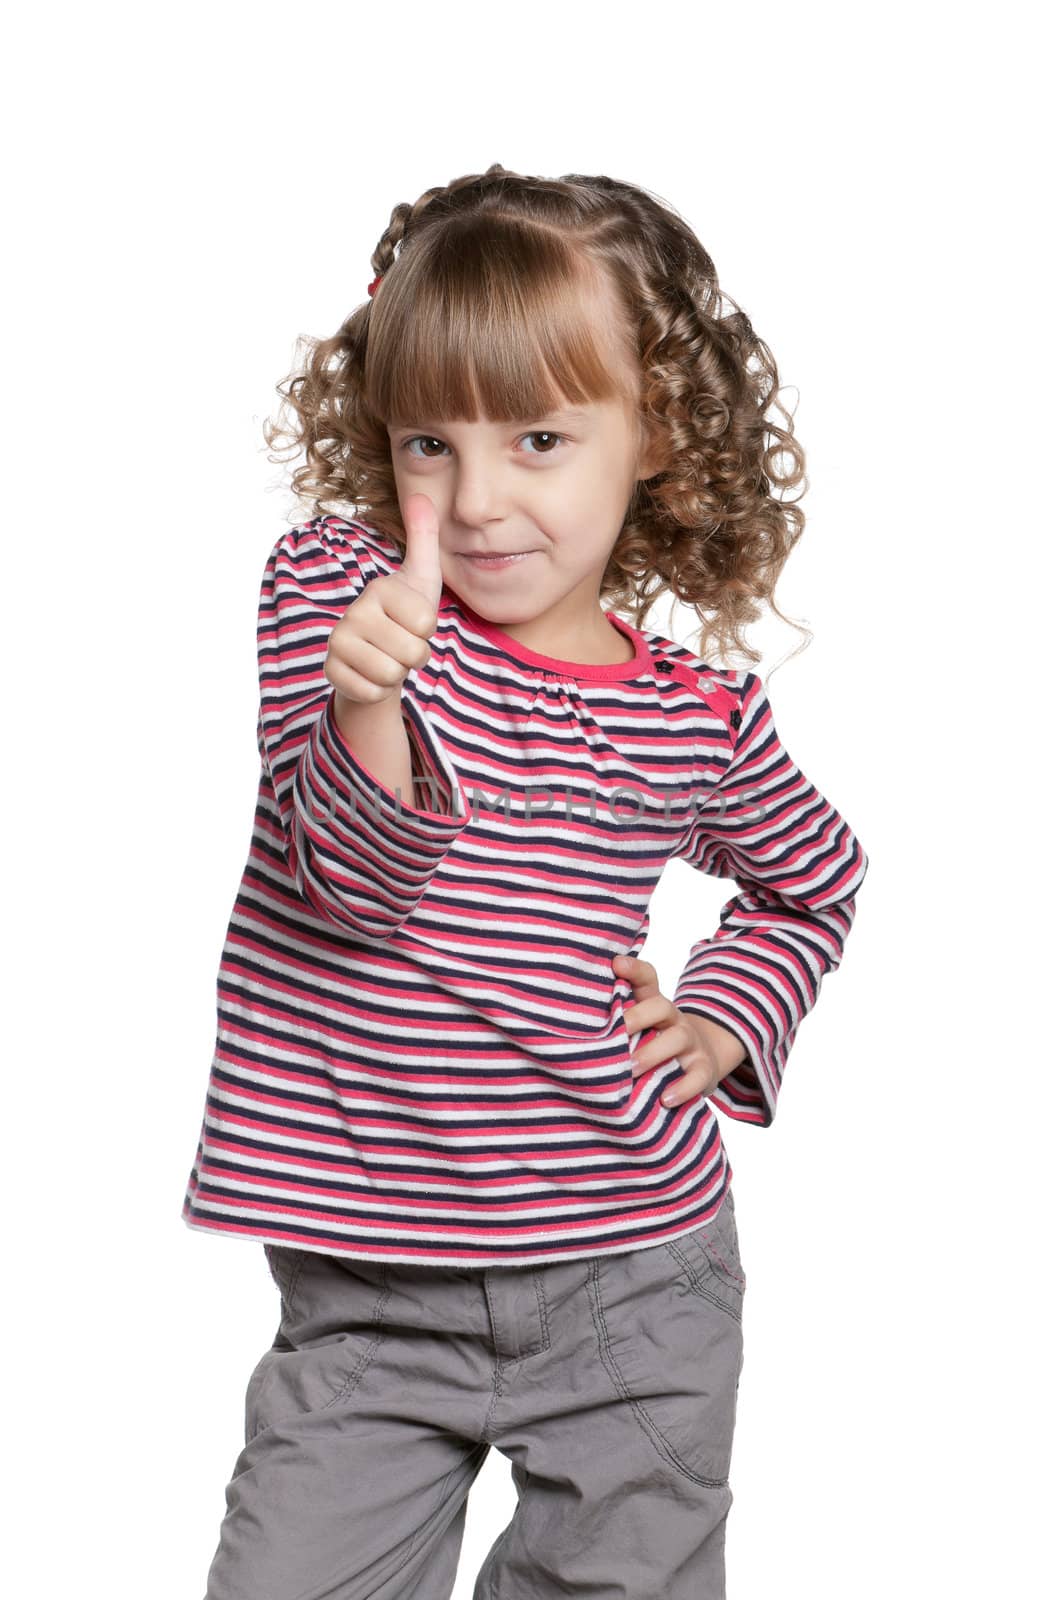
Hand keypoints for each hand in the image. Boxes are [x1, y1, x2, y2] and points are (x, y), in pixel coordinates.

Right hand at [325, 492, 442, 705]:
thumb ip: (425, 538)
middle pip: (412, 651)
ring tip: (388, 657)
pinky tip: (370, 674)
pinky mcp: (331, 671)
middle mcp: (354, 611)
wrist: (374, 657)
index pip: (426, 623)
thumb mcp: (420, 579)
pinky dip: (379, 690)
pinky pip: (373, 692)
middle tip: (401, 644)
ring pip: (392, 674)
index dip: (427, 631)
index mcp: (379, 588)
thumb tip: (422, 494)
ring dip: (398, 673)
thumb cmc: (402, 617)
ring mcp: (338, 642)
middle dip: (415, 656)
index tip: (412, 623)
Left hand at [613, 953, 747, 1108]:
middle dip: (637, 1018)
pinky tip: (666, 1099)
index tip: (616, 963)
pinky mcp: (704, 1069)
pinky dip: (683, 1088)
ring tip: (630, 1070)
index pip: (646, 980)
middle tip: (615, 1034)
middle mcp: (674, 1019)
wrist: (701, 1062)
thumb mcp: (638, 1030)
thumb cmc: (655, 1044)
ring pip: (678, 1039)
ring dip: (652, 1054)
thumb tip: (573, 1017)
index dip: (633, 970)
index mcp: (654, 1006)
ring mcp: (692, 1043)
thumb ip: (614, 1021)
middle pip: (661, 1006)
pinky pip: (698, 1075)